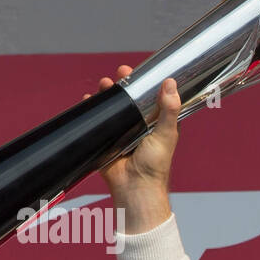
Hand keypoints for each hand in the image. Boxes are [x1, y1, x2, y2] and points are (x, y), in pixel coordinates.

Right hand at [83, 68, 179, 227]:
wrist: (135, 187)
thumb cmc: (155, 165)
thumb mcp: (165, 134)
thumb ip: (168, 110)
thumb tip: (171, 84)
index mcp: (156, 124)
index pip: (150, 99)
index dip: (144, 84)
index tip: (138, 72)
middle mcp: (139, 127)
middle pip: (129, 100)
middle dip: (122, 85)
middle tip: (119, 74)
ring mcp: (122, 133)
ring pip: (113, 108)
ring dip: (107, 94)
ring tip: (104, 84)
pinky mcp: (107, 140)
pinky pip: (98, 122)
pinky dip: (92, 110)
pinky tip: (89, 100)